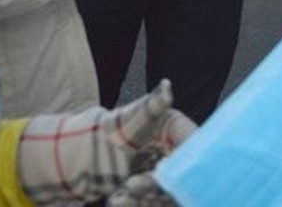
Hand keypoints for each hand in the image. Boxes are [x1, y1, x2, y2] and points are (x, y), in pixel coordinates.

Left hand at [18, 79, 196, 204]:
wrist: (88, 153)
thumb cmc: (115, 127)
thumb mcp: (134, 116)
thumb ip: (153, 104)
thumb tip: (165, 86)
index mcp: (178, 133)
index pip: (193, 148)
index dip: (186, 160)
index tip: (164, 167)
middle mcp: (176, 157)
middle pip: (181, 178)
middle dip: (157, 186)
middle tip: (133, 184)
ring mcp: (165, 179)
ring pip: (167, 197)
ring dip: (144, 198)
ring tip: (118, 197)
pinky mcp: (151, 196)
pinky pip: (152, 204)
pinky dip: (134, 203)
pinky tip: (116, 200)